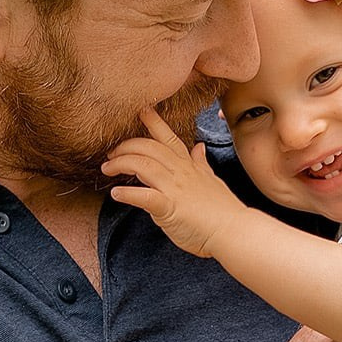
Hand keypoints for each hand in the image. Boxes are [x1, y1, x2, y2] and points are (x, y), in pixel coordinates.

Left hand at [102, 109, 242, 257]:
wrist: (234, 231)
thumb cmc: (222, 210)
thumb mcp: (211, 180)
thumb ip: (200, 163)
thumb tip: (199, 147)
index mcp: (188, 165)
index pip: (168, 137)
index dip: (153, 121)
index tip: (139, 110)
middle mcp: (180, 172)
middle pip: (148, 147)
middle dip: (125, 146)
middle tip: (110, 154)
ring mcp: (175, 188)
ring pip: (143, 165)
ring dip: (120, 164)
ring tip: (106, 169)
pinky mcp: (169, 208)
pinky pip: (145, 196)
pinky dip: (128, 193)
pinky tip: (116, 193)